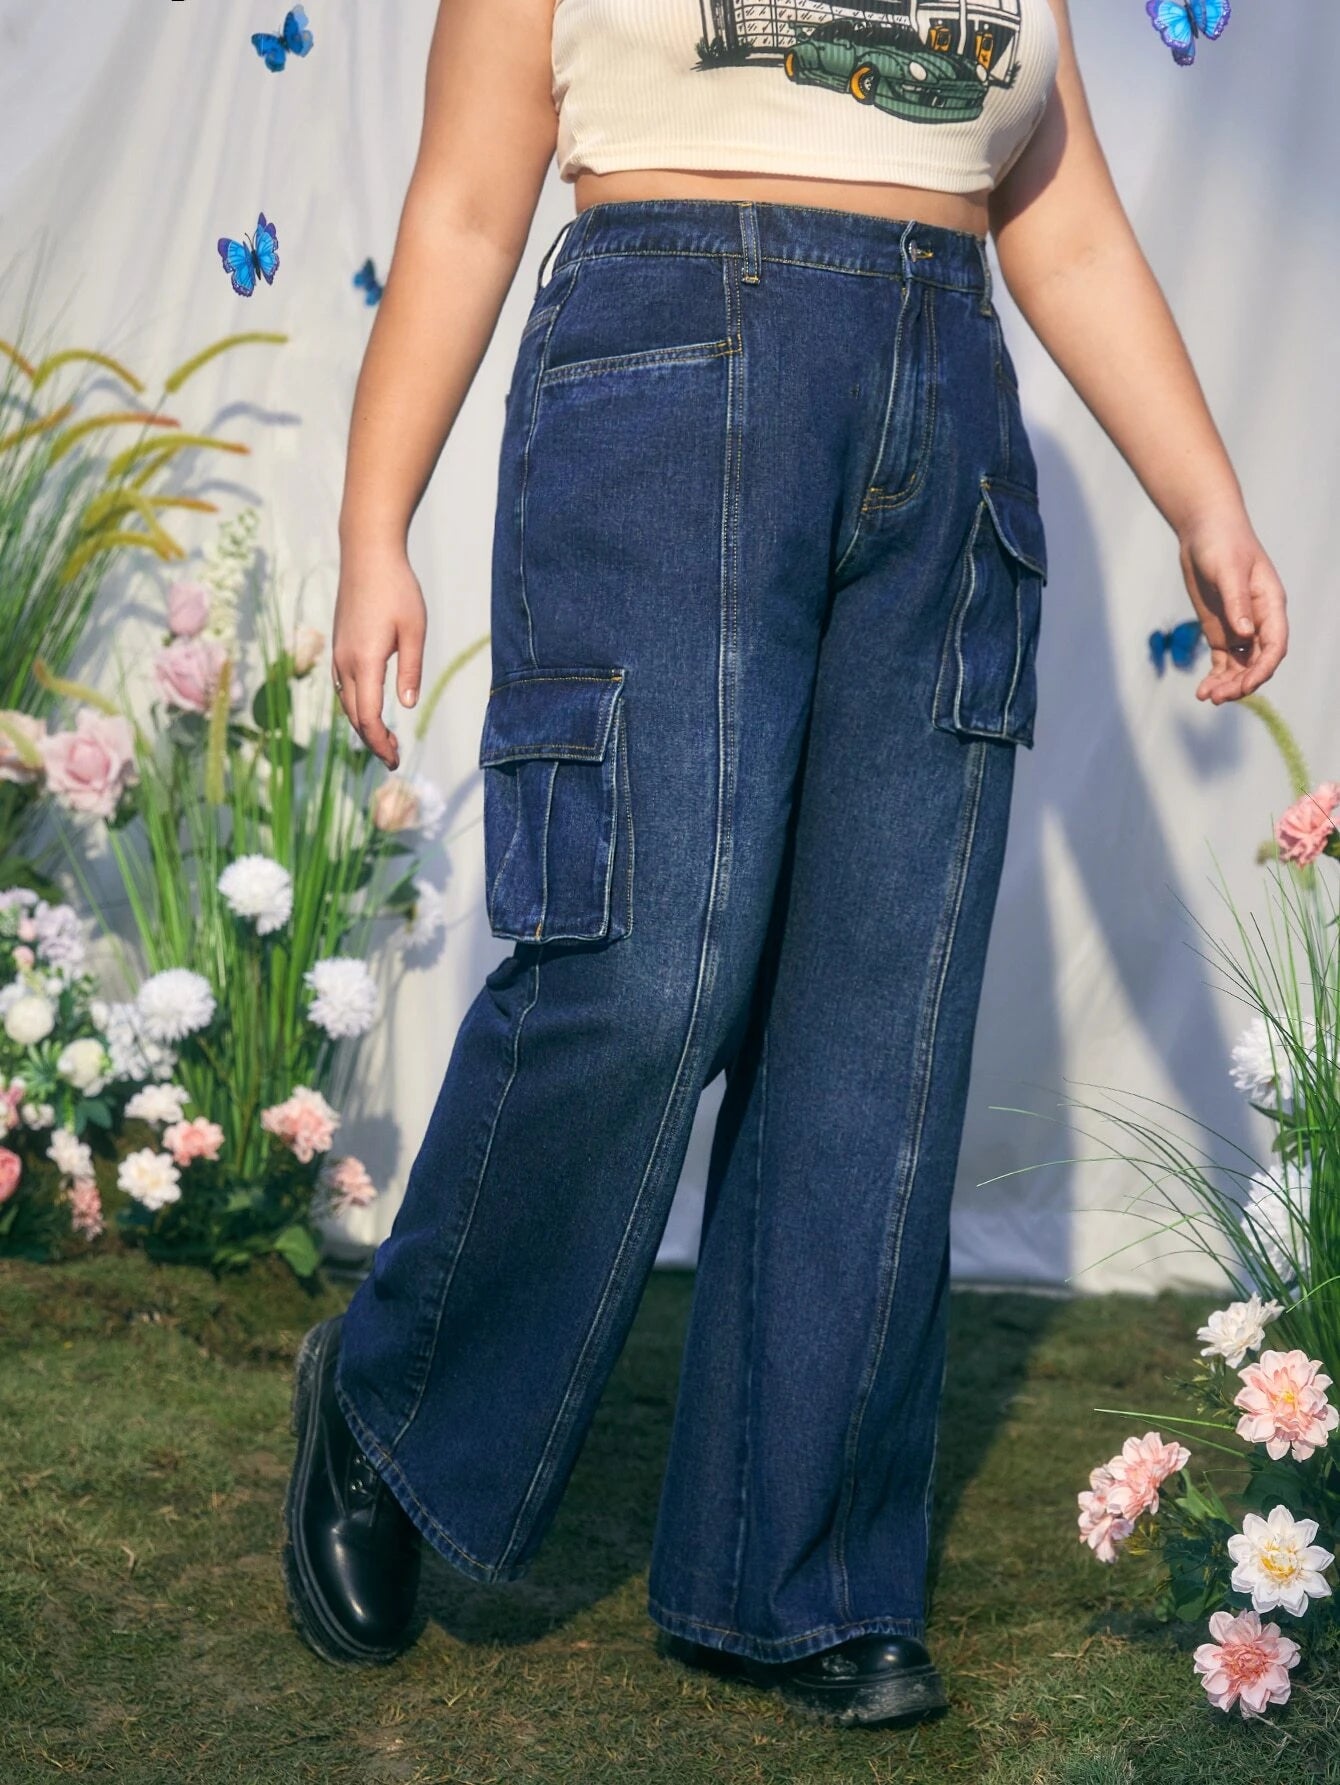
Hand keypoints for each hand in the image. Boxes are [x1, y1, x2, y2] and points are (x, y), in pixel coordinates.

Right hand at [331, 546, 426, 769]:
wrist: (367, 554)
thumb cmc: (397, 589)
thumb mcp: (414, 630)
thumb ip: (411, 670)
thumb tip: (406, 706)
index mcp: (364, 662)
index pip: (367, 717)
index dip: (380, 743)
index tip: (395, 760)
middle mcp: (344, 662)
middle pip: (353, 715)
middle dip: (372, 740)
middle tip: (394, 758)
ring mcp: (338, 653)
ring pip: (345, 701)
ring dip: (362, 724)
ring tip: (384, 738)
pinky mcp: (339, 645)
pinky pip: (342, 685)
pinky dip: (355, 705)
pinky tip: (368, 707)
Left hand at [1177, 510, 1287, 703]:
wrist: (1205, 533)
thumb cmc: (1222, 544)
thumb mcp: (1228, 571)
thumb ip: (1236, 602)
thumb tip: (1244, 634)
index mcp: (1271, 606)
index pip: (1275, 645)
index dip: (1263, 668)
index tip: (1245, 685)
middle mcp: (1259, 622)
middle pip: (1257, 662)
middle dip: (1241, 683)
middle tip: (1218, 697)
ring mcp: (1240, 630)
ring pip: (1240, 667)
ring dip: (1227, 685)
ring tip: (1207, 697)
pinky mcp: (1221, 633)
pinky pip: (1222, 663)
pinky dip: (1215, 678)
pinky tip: (1202, 691)